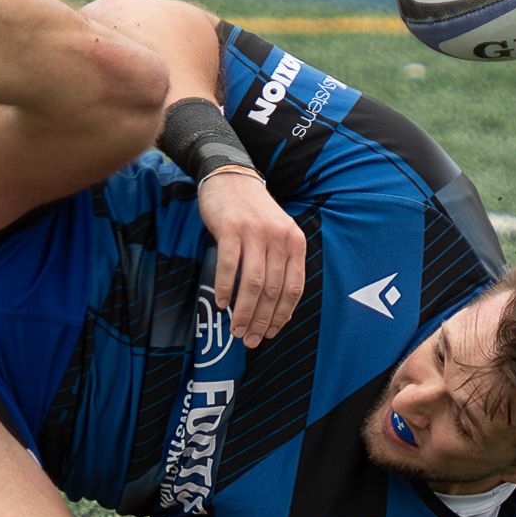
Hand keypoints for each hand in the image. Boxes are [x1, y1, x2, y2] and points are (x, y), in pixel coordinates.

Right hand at [196, 169, 305, 347]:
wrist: (231, 177)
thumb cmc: (253, 213)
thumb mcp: (277, 234)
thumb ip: (280, 263)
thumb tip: (276, 308)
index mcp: (295, 241)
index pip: (293, 288)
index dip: (282, 315)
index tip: (270, 333)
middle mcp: (279, 237)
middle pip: (273, 289)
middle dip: (261, 320)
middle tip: (249, 339)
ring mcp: (255, 232)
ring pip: (253, 282)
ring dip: (243, 310)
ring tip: (236, 328)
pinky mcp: (231, 227)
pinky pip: (229, 265)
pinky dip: (224, 288)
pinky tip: (221, 302)